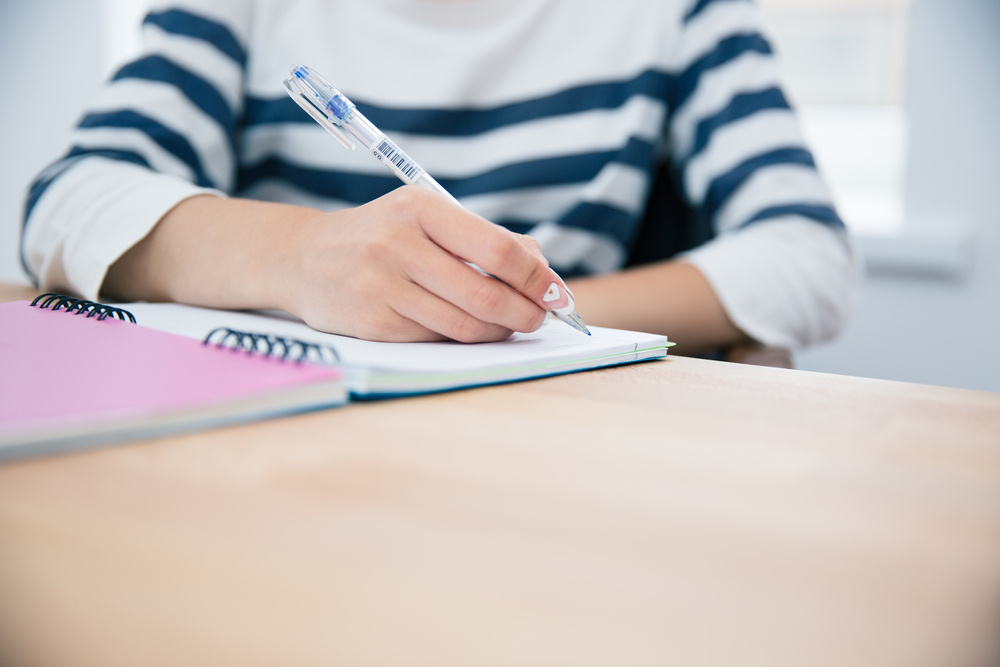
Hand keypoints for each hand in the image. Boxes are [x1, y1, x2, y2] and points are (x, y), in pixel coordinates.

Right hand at [287, 186, 565, 341]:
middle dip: (525, 313)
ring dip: (499, 331)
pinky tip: (469, 330)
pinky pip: (436, 339)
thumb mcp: (428, 218)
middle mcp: (397, 245)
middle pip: (485, 294)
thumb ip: (485, 239)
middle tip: (539, 318)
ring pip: (464, 325)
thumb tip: (542, 271)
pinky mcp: (371, 323)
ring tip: (510, 326)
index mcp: (420, 209)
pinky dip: (463, 339)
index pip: (496, 248)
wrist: (305, 258)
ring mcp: (381, 286)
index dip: (535, 276)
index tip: (556, 292)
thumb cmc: (382, 237)